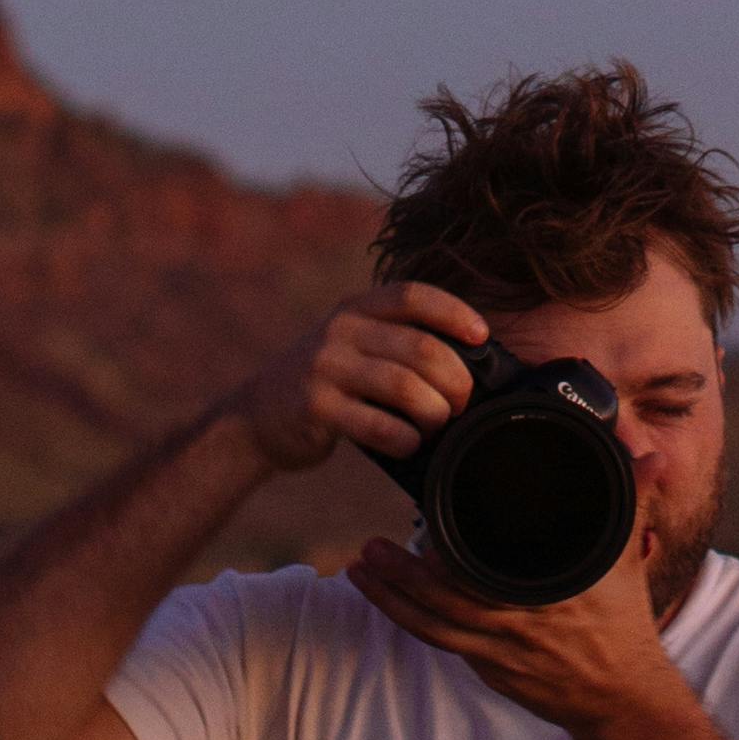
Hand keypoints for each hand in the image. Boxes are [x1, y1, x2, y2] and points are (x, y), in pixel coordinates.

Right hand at [233, 276, 488, 482]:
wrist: (256, 416)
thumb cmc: (327, 383)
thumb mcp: (352, 344)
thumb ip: (396, 343)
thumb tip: (470, 363)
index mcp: (356, 308)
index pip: (413, 295)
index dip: (454, 312)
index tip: (482, 336)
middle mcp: (341, 330)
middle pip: (421, 348)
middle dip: (456, 379)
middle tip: (462, 402)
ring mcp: (325, 367)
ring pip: (404, 386)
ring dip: (434, 412)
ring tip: (437, 425)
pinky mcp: (316, 407)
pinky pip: (377, 424)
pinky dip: (405, 438)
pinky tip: (410, 444)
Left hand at [348, 514, 680, 739]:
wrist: (621, 699)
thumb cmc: (623, 626)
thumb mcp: (625, 560)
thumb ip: (631, 503)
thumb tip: (650, 458)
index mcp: (546, 596)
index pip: (488, 576)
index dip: (449, 560)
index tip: (420, 529)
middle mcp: (516, 629)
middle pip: (445, 605)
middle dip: (402, 579)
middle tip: (370, 549)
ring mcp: (498, 655)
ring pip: (433, 628)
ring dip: (392, 600)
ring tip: (360, 570)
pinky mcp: (489, 671)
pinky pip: (442, 642)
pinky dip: (412, 620)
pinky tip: (388, 599)